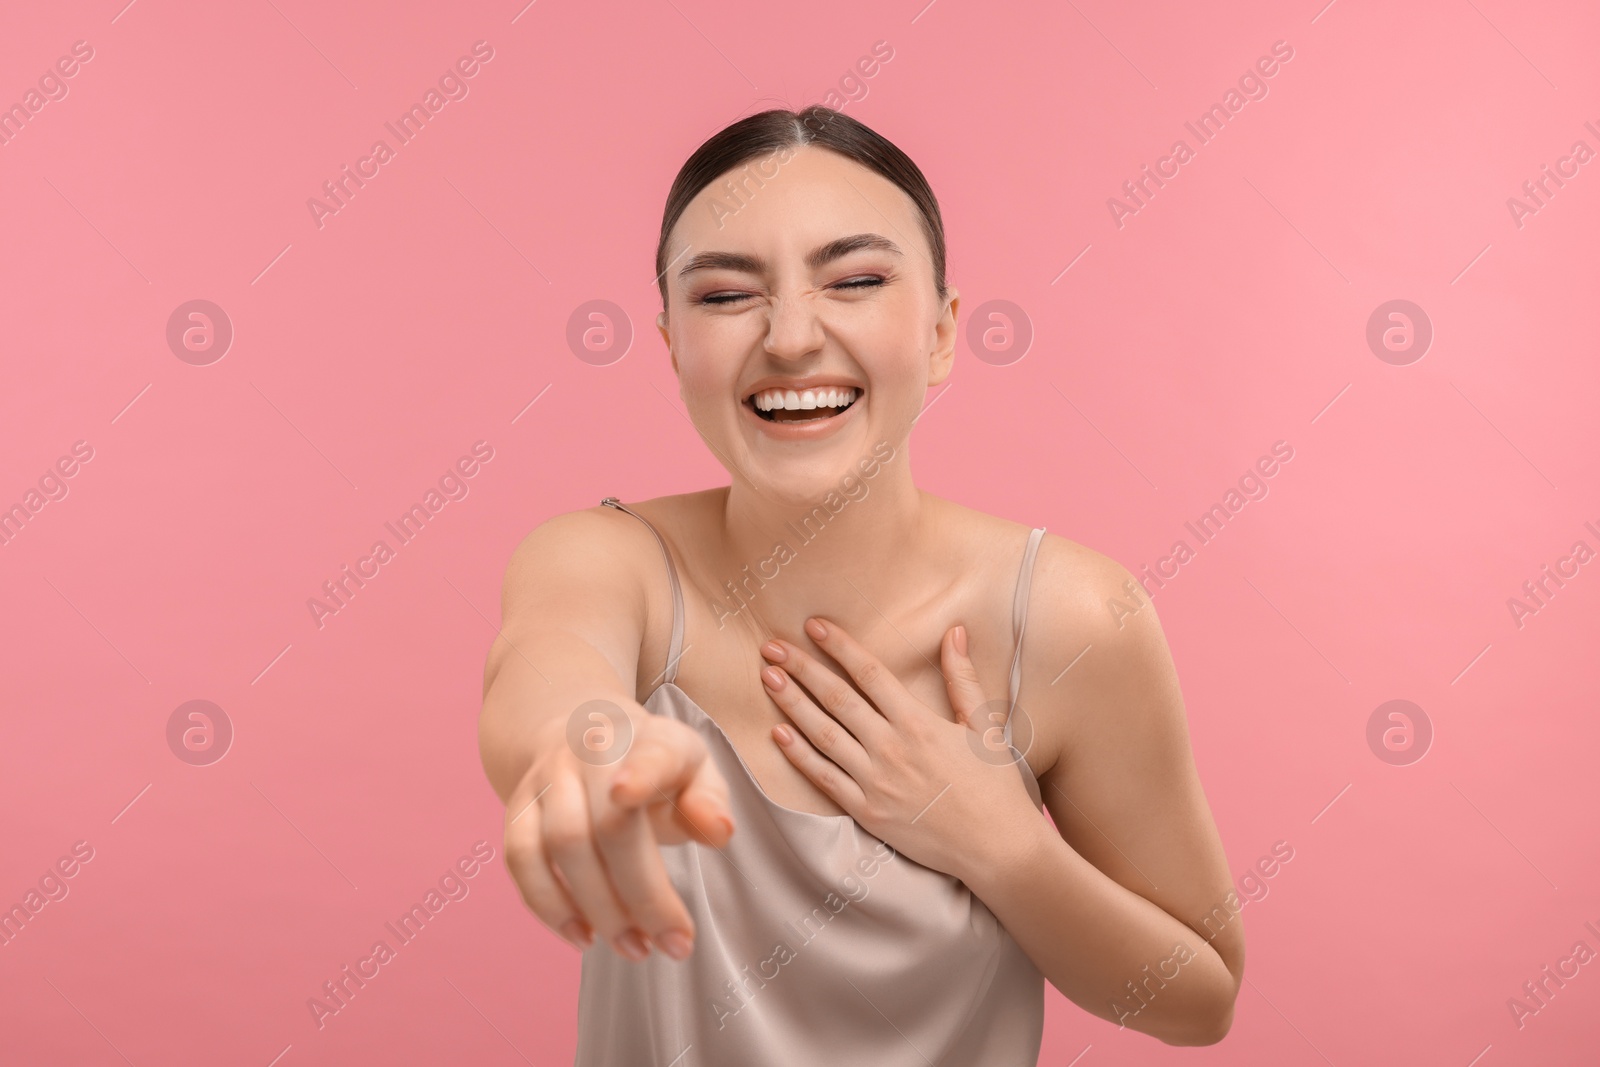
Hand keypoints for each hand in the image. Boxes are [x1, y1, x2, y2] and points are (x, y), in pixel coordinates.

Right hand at [502, 707, 733, 962]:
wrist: (580, 731)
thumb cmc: (654, 765)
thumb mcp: (694, 770)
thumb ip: (709, 800)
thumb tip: (718, 832)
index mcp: (647, 739)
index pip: (648, 754)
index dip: (639, 773)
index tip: (627, 794)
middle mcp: (590, 751)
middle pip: (606, 824)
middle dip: (641, 894)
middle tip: (674, 945)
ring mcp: (547, 778)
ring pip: (560, 845)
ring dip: (598, 909)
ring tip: (635, 948)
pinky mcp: (518, 807)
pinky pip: (521, 860)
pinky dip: (549, 906)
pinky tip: (584, 937)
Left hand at [758, 617, 1041, 883]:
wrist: (997, 848)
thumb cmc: (995, 787)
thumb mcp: (985, 726)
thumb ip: (962, 678)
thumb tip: (954, 631)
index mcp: (919, 723)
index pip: (870, 673)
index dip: (840, 646)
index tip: (814, 626)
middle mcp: (892, 748)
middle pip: (837, 698)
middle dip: (802, 669)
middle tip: (772, 647)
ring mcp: (876, 782)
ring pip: (823, 734)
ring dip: (792, 704)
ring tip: (767, 679)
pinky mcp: (867, 812)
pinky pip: (825, 779)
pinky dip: (799, 756)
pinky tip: (778, 734)